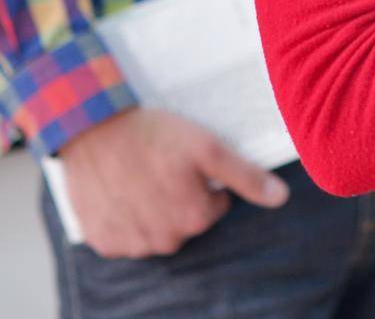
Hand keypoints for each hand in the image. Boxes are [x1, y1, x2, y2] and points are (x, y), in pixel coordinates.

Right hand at [58, 108, 289, 258]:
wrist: (93, 128)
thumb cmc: (154, 134)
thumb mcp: (207, 146)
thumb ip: (246, 175)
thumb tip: (281, 197)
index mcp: (193, 219)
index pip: (214, 207)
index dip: (203, 181)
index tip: (187, 161)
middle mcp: (164, 241)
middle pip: (184, 222)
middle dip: (178, 198)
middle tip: (163, 165)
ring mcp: (131, 244)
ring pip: (153, 232)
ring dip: (151, 210)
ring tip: (140, 174)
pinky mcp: (102, 240)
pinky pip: (122, 236)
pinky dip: (123, 217)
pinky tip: (120, 189)